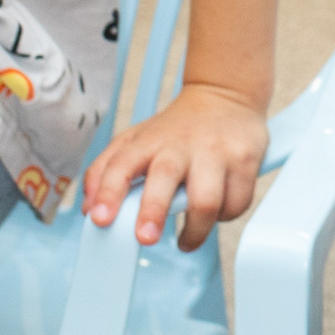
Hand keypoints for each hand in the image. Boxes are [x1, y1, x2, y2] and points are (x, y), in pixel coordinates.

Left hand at [81, 82, 265, 248]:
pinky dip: (226, 216)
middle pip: (165, 178)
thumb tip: (90, 208)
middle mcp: (181, 144)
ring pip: (208, 200)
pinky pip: (237, 203)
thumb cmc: (177, 128)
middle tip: (146, 237)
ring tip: (188, 239)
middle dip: (153, 211)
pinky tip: (217, 212)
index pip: (121, 164)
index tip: (101, 218)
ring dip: (197, 230)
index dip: (108, 191)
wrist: (225, 96)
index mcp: (149, 141)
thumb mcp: (135, 140)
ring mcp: (216, 152)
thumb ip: (105, 170)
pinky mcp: (245, 160)